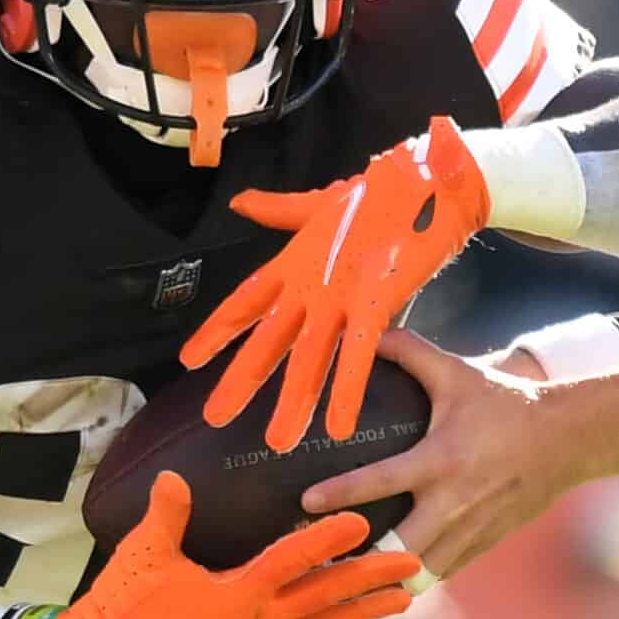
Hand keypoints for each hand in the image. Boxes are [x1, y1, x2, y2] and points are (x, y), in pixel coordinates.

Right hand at [47, 473, 418, 618]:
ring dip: (368, 611)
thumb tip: (173, 476)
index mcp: (236, 594)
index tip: (361, 520)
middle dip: (372, 578)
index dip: (327, 539)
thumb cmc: (125, 603)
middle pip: (327, 595)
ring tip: (408, 600)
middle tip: (413, 561)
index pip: (292, 561)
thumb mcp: (142, 554)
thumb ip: (165, 515)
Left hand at [180, 117, 490, 450]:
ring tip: (280, 442)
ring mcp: (340, 294)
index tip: (189, 360)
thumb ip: (281, 210)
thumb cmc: (380, 191)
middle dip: (243, 378)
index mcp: (295, 260)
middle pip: (269, 338)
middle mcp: (310, 283)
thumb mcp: (322, 204)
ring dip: (295, 401)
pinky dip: (349, 391)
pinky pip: (359, 355)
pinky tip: (341, 427)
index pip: (245, 301)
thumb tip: (241, 202)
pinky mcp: (377, 302)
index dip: (217, 331)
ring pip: (310, 357)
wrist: (429, 176)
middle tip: (215, 417)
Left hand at [296, 330, 618, 581]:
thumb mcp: (459, 373)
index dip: (341, 493)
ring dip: (387, 580)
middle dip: (364, 563)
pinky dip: (418, 579)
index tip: (306, 501)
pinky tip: (390, 584)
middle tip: (322, 567)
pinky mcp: (487, 542)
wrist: (569, 438)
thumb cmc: (507, 403)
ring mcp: (473, 527)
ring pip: (424, 572)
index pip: (381, 481)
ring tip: (347, 589)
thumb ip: (413, 353)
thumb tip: (371, 332)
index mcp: (442, 459)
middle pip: (402, 548)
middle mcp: (455, 501)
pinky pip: (446, 571)